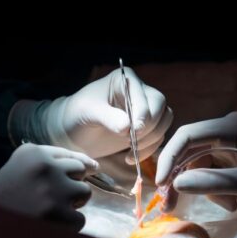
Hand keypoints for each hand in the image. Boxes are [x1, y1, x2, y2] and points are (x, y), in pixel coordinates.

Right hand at [0, 143, 96, 229]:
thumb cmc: (2, 200)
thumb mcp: (18, 169)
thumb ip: (48, 161)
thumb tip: (93, 166)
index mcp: (32, 153)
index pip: (68, 154)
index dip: (79, 166)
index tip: (88, 170)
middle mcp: (45, 166)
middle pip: (80, 171)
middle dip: (72, 185)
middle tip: (53, 199)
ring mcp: (54, 189)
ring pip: (85, 193)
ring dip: (73, 205)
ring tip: (50, 213)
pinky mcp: (60, 214)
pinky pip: (80, 219)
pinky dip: (68, 227)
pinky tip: (49, 228)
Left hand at [44, 67, 172, 161]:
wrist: (72, 131)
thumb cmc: (76, 115)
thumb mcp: (88, 113)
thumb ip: (107, 117)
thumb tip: (128, 128)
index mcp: (125, 80)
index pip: (145, 96)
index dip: (143, 114)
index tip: (135, 131)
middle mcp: (138, 91)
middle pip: (160, 107)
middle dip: (150, 127)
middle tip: (132, 142)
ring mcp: (143, 109)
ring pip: (163, 122)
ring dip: (151, 140)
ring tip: (131, 151)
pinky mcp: (144, 127)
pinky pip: (158, 137)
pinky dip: (149, 149)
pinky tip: (130, 157)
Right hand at [156, 112, 236, 211]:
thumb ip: (214, 183)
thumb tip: (178, 184)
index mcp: (230, 128)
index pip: (187, 136)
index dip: (169, 158)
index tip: (160, 183)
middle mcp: (226, 129)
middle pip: (190, 151)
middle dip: (182, 179)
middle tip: (170, 205)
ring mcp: (229, 140)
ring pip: (200, 164)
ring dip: (206, 187)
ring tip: (229, 205)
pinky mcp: (233, 152)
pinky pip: (212, 169)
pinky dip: (216, 187)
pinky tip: (233, 200)